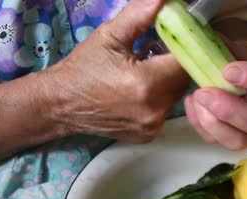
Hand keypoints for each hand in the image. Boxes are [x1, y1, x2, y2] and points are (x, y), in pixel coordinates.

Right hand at [41, 0, 189, 142]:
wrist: (60, 104)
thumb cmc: (83, 69)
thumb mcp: (109, 36)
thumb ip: (139, 15)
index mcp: (146, 83)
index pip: (185, 62)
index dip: (186, 47)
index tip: (181, 37)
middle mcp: (154, 109)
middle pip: (184, 80)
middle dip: (177, 62)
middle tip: (160, 50)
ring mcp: (152, 125)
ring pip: (177, 95)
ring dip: (170, 79)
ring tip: (148, 68)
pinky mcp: (148, 134)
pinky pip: (165, 110)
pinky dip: (160, 97)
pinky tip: (142, 88)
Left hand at [184, 39, 246, 149]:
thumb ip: (242, 50)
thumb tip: (216, 46)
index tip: (229, 71)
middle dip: (230, 109)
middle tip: (205, 92)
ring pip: (241, 140)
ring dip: (213, 122)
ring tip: (197, 98)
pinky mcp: (244, 140)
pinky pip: (221, 141)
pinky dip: (202, 124)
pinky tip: (193, 104)